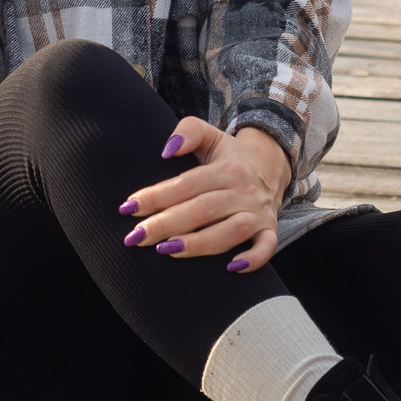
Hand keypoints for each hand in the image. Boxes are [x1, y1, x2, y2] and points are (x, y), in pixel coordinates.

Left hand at [118, 121, 290, 271]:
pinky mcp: (268, 229)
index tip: (128, 208)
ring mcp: (257, 213)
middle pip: (202, 210)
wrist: (272, 164)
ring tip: (167, 250)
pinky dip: (253, 260)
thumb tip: (166, 150)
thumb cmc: (229, 155)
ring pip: (230, 231)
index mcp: (226, 168)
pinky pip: (267, 247)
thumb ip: (188, 131)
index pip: (186, 184)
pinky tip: (230, 269)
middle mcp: (243, 191)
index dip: (156, 196)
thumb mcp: (210, 134)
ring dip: (199, 244)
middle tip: (136, 237)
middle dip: (166, 224)